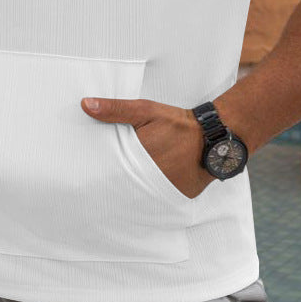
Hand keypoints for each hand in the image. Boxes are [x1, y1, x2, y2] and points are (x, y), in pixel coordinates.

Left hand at [81, 96, 215, 198]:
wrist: (215, 134)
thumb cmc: (177, 122)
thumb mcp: (145, 110)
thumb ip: (115, 109)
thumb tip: (85, 105)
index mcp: (139, 156)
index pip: (112, 170)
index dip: (101, 171)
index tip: (88, 172)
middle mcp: (152, 177)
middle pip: (127, 183)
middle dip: (118, 180)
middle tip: (102, 183)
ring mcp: (167, 189)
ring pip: (143, 192)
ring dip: (136, 188)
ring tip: (126, 185)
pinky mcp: (180, 195)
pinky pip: (161, 196)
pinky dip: (155, 192)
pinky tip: (150, 185)